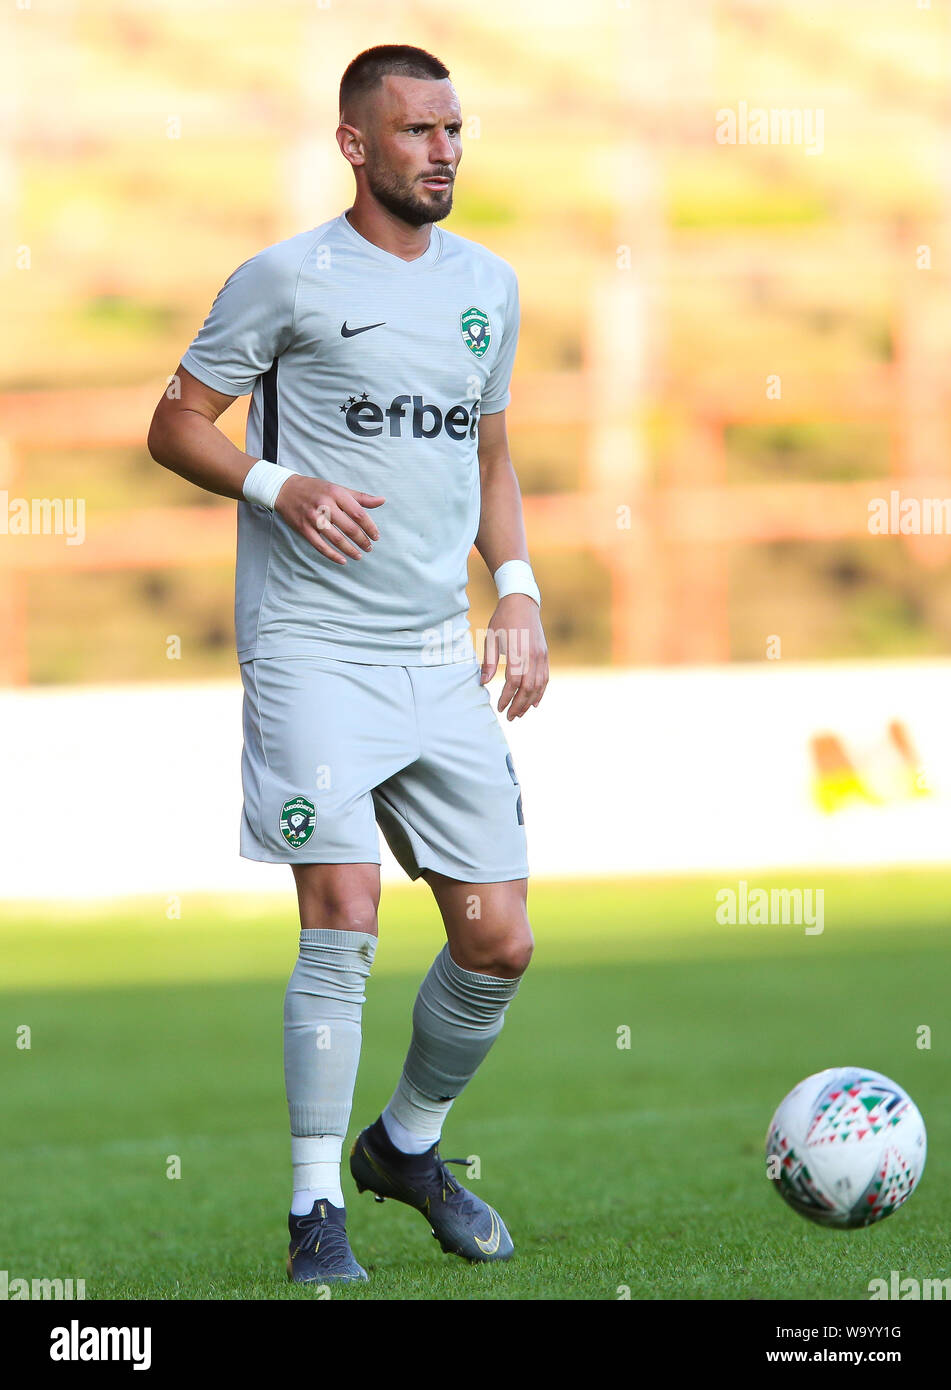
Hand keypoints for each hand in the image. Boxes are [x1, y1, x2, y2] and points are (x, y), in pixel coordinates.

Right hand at [275, 475, 383, 563]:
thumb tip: (382, 501)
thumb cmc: (316, 489)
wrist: (286, 490)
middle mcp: (325, 505)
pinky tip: (342, 560)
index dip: (370, 527)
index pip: (358, 513)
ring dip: (350, 550)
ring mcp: (313, 518)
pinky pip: (320, 546)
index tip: (376, 536)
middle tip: (369, 548)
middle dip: (362, 540)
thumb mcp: (338, 488)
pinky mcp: (304, 529)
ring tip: (359, 555)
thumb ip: (360, 497)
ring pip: (336, 539)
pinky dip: (332, 555)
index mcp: (336, 493)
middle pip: (349, 528)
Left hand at [480, 593, 548, 719]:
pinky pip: (545, 678)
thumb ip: (488, 662)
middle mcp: (533, 656)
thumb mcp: (491, 639)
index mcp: (518, 653)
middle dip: (519, 705)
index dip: (507, 698)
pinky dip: (541, 692)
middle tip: (510, 717)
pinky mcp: (545, 655)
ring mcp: (542, 656)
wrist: (522, 602)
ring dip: (530, 702)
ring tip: (520, 713)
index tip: (500, 708)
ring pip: (539, 686)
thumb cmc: (502, 620)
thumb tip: (483, 682)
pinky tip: (535, 702)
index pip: (514, 683)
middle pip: (529, 688)